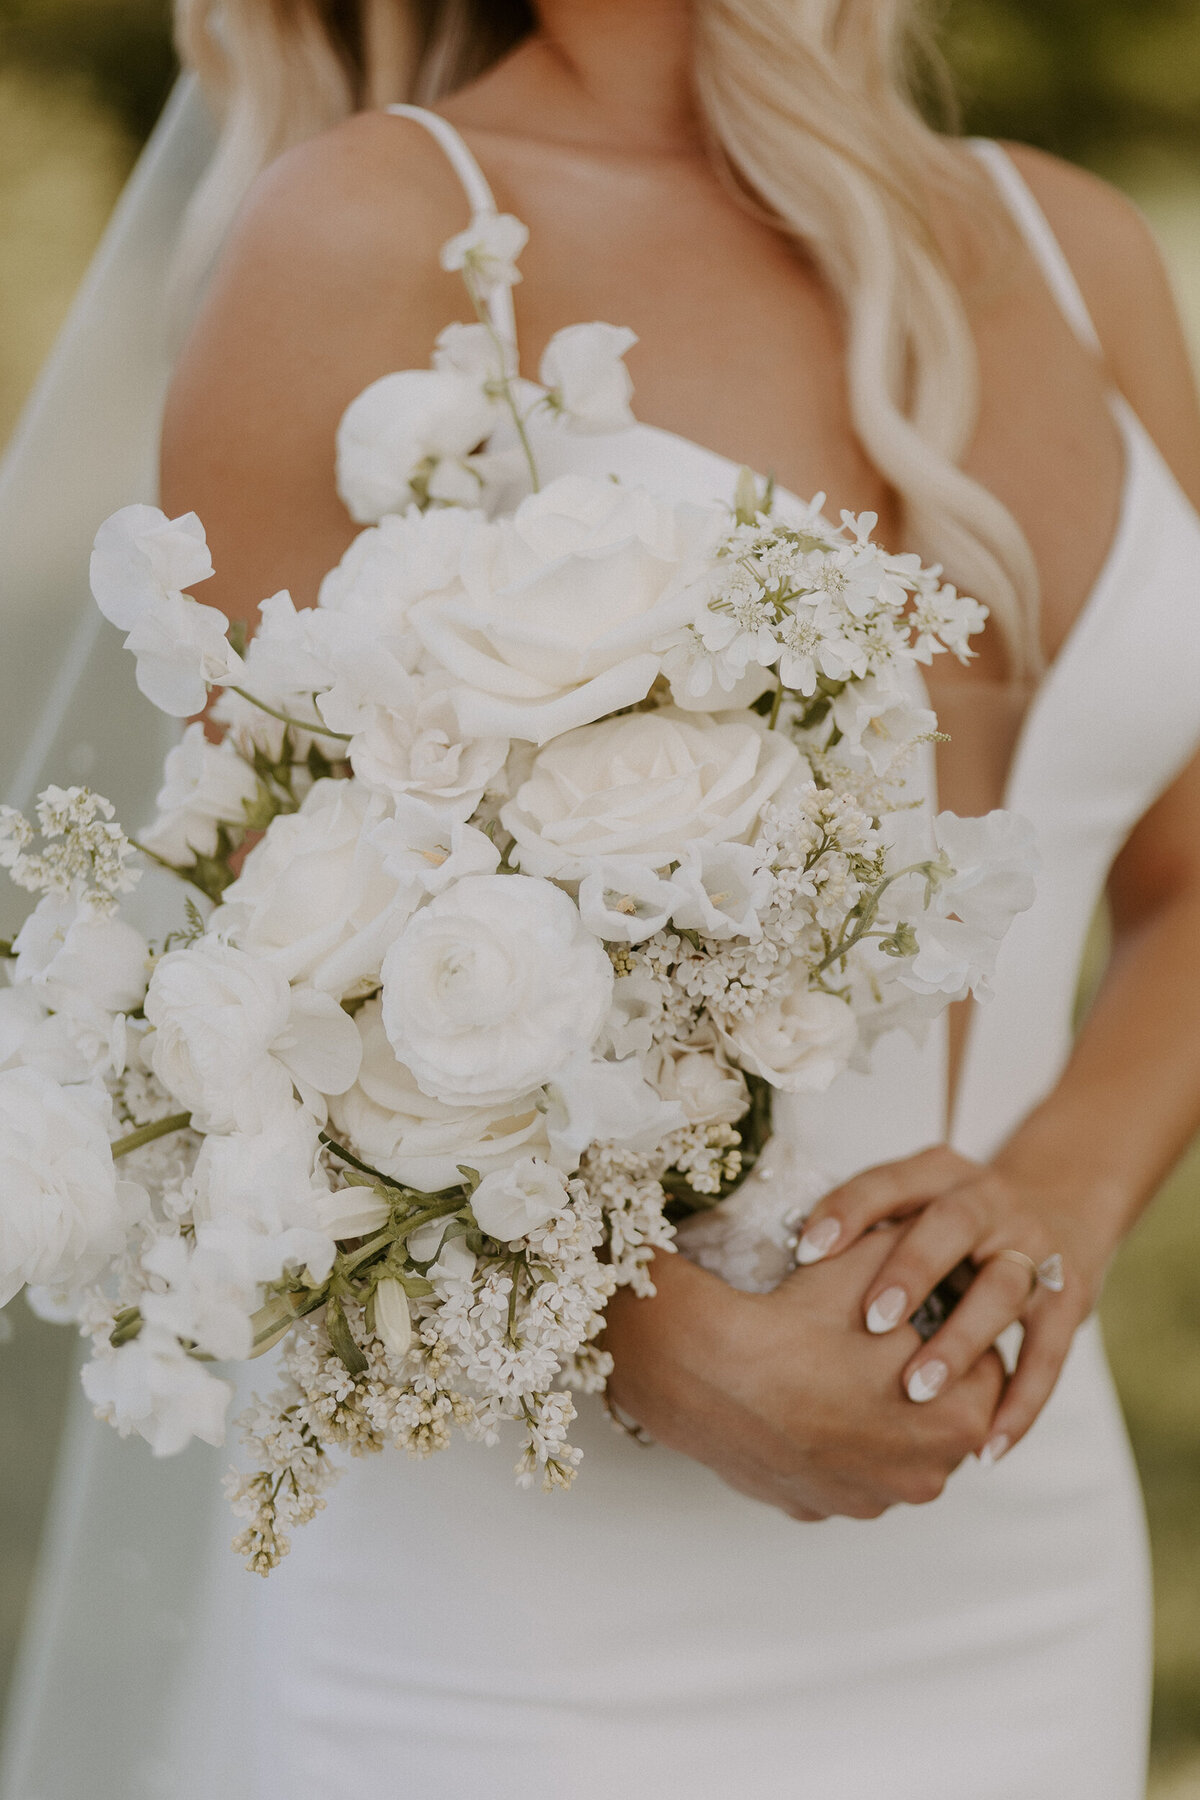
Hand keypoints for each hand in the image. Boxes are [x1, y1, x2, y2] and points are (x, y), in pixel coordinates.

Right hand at [602, 1224, 1004, 1520]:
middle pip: (942, 1417)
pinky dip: (831, 1442)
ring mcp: (866, 1502)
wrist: (703, 1371)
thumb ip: (920, 1249)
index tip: (925, 1306)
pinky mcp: (815, 1509)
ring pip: (891, 1451)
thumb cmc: (797, 1319)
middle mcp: (922, 1480)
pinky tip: (803, 1398)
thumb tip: (938, 1225)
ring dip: (880, 1416)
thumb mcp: (873, 1266)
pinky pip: (840, 1472)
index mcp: (955, 1424)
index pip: (985, 1370)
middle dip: (923, 1377)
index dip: (956, 1328)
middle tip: (882, 1334)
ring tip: (839, 1365)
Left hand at [792, 1145, 1111, 1462]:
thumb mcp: (910, 1206)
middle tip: (874, 1323)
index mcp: (938, 1173)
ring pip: (1002, 1290)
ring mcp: (1035, 1247)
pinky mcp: (1069, 1298)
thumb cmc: (947, 1223)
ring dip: (960, 1342)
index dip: (848, 1212)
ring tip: (918, 1390)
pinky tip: (987, 1447)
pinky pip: (1048, 1354)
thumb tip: (789, 1277)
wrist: (1059, 1203)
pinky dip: (1020, 1404)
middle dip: (912, 1272)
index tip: (807, 1252)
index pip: (888, 1182)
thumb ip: (865, 1232)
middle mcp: (989, 1201)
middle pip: (951, 1225)